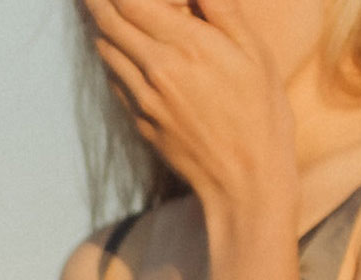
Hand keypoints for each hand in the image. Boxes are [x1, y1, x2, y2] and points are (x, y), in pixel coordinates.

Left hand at [76, 0, 302, 223]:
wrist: (244, 181)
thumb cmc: (260, 112)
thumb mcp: (253, 52)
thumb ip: (220, 9)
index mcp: (186, 45)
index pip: (130, 0)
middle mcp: (156, 69)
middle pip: (109, 20)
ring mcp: (143, 98)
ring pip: (106, 49)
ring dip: (100, 23)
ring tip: (99, 6)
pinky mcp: (140, 121)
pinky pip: (115, 79)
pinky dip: (111, 56)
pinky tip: (116, 46)